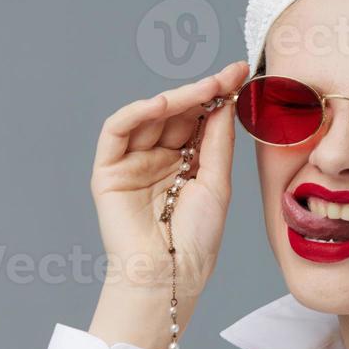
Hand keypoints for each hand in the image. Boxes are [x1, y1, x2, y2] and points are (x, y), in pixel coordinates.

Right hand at [86, 61, 249, 348]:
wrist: (170, 274)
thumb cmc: (196, 238)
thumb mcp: (216, 181)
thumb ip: (217, 139)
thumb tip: (226, 98)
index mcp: (185, 163)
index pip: (200, 120)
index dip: (218, 96)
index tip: (240, 73)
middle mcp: (158, 158)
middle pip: (177, 114)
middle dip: (202, 91)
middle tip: (227, 75)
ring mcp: (132, 162)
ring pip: (150, 116)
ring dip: (177, 98)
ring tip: (206, 88)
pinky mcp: (108, 170)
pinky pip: (117, 130)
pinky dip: (138, 111)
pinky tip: (164, 103)